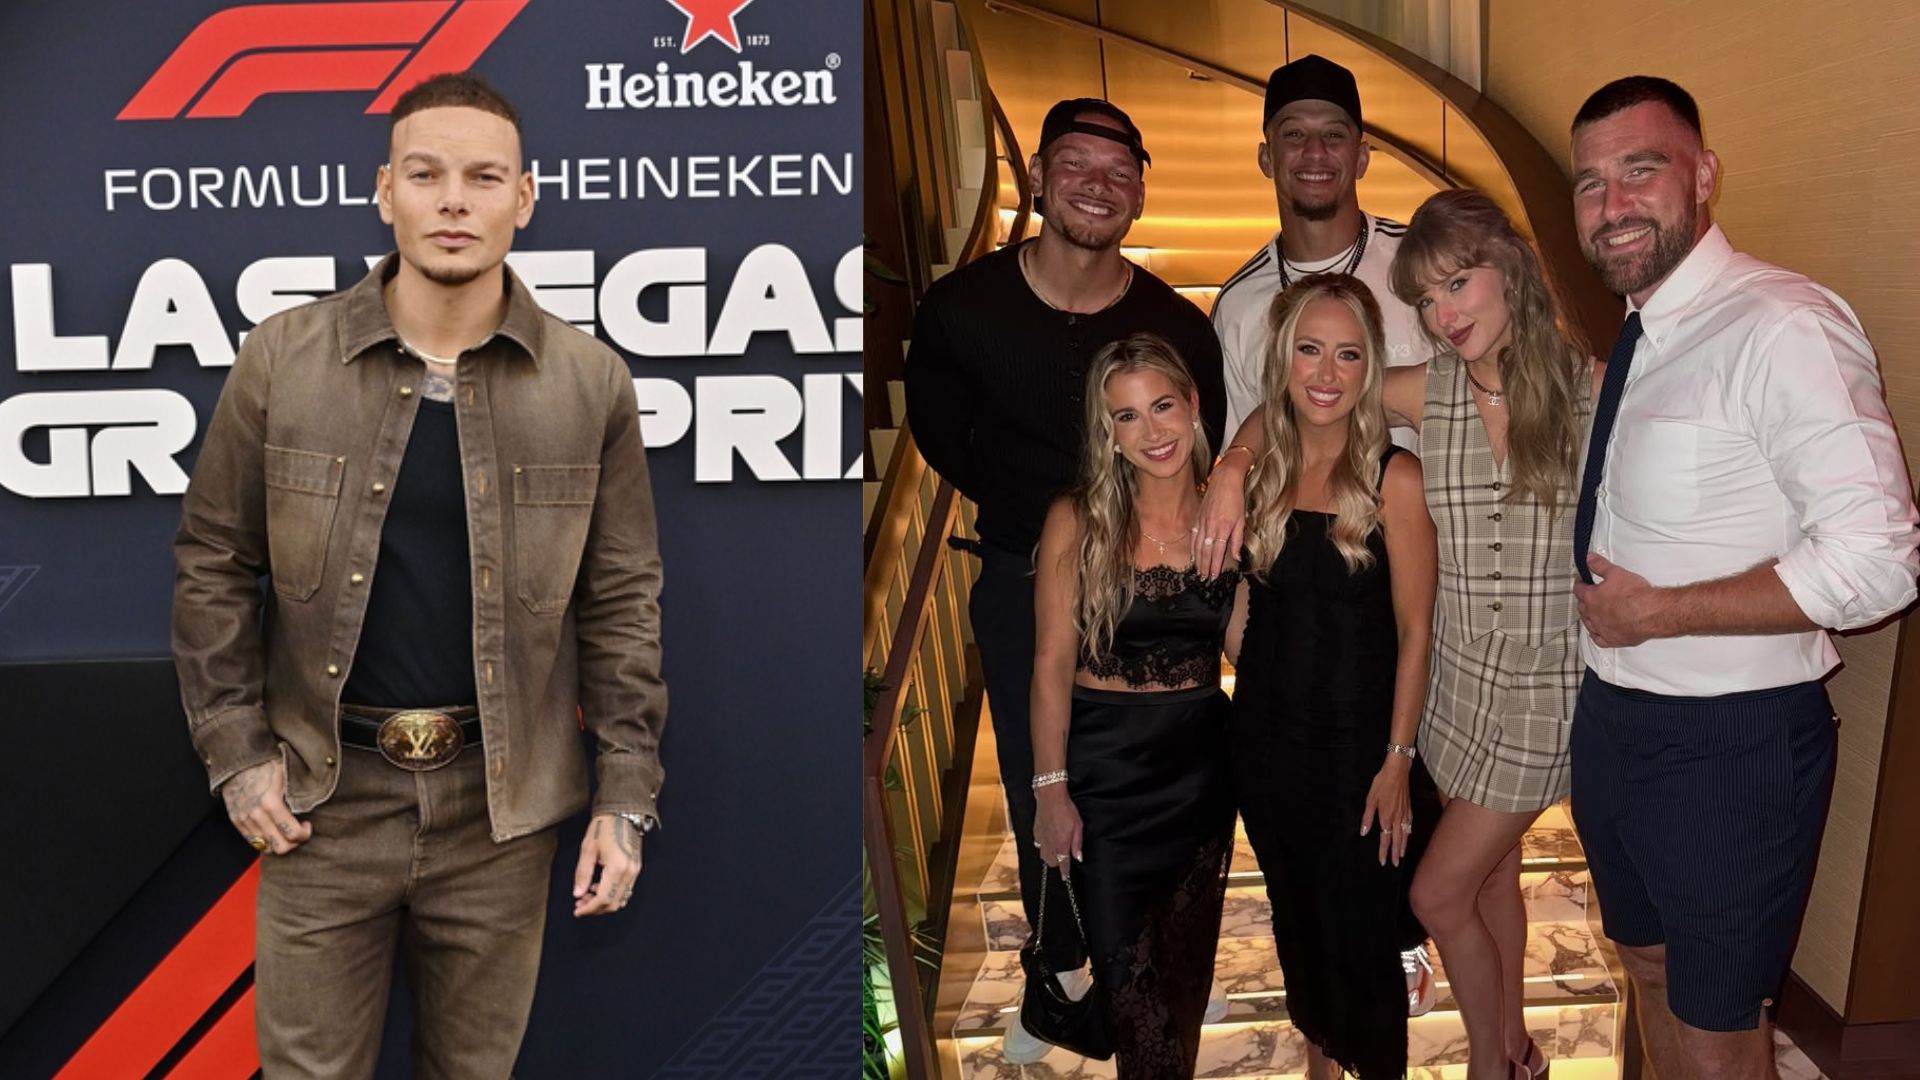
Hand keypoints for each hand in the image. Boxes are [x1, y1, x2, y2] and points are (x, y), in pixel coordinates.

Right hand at [221, 758, 310, 854]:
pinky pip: (253, 842)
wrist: (238, 760)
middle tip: (298, 831)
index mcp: (271, 803)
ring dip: (279, 843)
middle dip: (294, 843)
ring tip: (284, 831)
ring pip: (266, 847)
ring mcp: (244, 820)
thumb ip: (298, 796)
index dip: (305, 834)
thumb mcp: (288, 776)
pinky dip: (265, 840)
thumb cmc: (266, 765)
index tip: (307, 825)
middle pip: (280, 847)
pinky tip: (272, 829)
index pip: (293, 834)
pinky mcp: (236, 821)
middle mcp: (256, 815)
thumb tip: (312, 809)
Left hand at [573, 813, 643, 916]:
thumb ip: (582, 874)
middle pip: (613, 903)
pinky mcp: (636, 868)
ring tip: (587, 896)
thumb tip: (577, 894)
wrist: (622, 812)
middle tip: (580, 904)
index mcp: (617, 867)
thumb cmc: (604, 827)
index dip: (589, 908)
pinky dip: (612, 895)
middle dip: (595, 908)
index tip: (577, 910)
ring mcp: (635, 871)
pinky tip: (598, 887)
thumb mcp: (587, 849)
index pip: (603, 898)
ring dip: (604, 903)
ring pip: (620, 899)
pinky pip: (625, 890)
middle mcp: (629, 872)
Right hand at [1033, 788, 1081, 879]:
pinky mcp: (1036, 833)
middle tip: (1063, 855)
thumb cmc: (1066, 810)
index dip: (1064, 872)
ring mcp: (1041, 839)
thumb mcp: (1078, 826)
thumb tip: (1078, 857)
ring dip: (1049, 855)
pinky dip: (1043, 846)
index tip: (1065, 877)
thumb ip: (1077, 844)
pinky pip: (1038, 845)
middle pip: (1051, 863)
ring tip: (1056, 848)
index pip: (1063, 864)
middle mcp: (1050, 845)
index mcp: (1061, 844)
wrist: (1050, 797)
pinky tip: (1049, 838)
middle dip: (1057, 862)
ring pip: (1043, 856)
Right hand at [1193, 458, 1248, 577]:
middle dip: (1204, 566)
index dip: (1215, 565)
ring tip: (1198, 571)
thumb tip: (1237, 557)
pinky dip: (1192, 547)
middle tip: (1204, 578)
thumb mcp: (1241, 520)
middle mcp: (1210, 527)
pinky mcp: (1197, 518)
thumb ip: (1237, 540)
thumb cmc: (1236, 500)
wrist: (1224, 481)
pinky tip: (1192, 555)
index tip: (1213, 576)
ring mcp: (1202, 522)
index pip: (1217, 552)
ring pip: (1198, 545)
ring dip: (1197, 560)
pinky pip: (1193, 536)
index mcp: (1223, 529)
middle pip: (1205, 551)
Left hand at [1360, 755, 1412, 866]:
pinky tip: (1409, 835)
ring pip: (1405, 834)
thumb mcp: (1370, 799)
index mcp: (1386, 817)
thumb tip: (1364, 832)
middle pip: (1397, 839)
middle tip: (1395, 864)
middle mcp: (1397, 818)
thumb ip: (1367, 817)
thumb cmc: (1382, 783)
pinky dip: (1409, 832)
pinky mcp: (1409, 808)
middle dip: (1395, 853)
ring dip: (1403, 845)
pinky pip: (1410, 824)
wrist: (1397, 771)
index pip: (1385, 839)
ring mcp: (1405, 813)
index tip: (1383, 862)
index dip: (1383, 851)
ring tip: (1401, 855)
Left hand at [1575, 553, 1667, 647]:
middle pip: (1582, 607)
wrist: (1652, 612)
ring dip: (1588, 616)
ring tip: (1592, 611)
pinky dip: (1596, 635)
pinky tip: (1598, 633)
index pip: (1579, 589)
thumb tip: (1589, 559)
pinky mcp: (1613, 640)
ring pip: (1588, 623)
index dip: (1580, 583)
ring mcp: (1602, 628)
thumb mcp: (1616, 572)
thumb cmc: (1637, 596)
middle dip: (1584, 600)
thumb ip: (1600, 565)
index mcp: (1592, 598)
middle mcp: (1594, 615)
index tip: (1582, 581)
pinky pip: (1598, 639)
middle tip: (1587, 595)